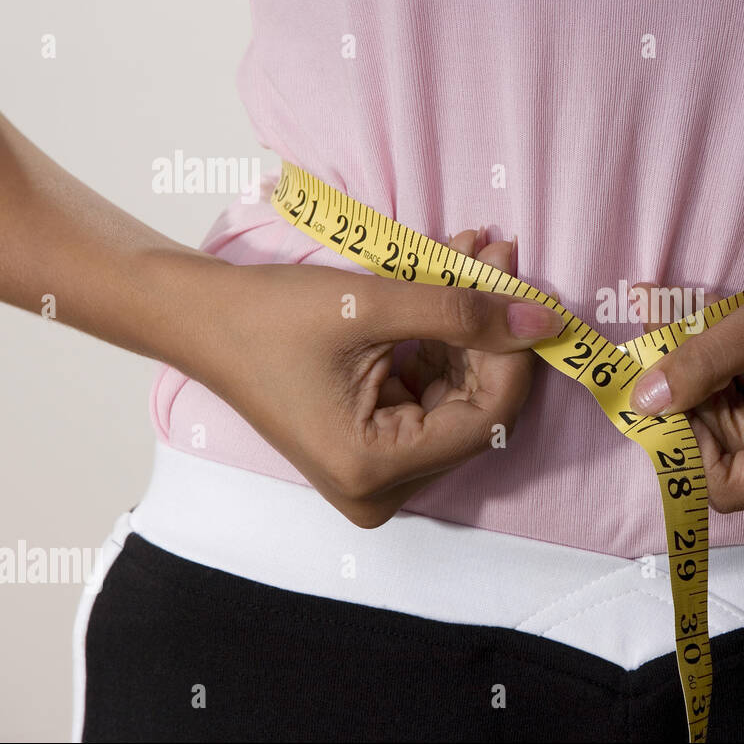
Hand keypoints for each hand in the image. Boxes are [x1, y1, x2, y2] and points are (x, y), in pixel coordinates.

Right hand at [189, 228, 562, 527]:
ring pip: (460, 395)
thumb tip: (544, 321)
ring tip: (473, 254)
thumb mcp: (373, 304)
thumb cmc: (269, 315)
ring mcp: (379, 473)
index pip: (488, 418)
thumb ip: (463, 312)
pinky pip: (433, 392)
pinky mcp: (376, 447)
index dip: (513, 352)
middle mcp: (382, 489)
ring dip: (471, 325)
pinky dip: (444, 339)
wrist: (199, 319)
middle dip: (492, 330)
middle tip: (498, 257)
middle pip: (477, 408)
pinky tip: (449, 281)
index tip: (523, 289)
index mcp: (375, 469)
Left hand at [627, 167, 743, 512]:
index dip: (685, 446)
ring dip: (709, 381)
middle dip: (693, 402)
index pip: (731, 487)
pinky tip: (715, 331)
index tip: (653, 392)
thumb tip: (642, 402)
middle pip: (734, 455)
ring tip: (683, 326)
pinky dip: (735, 371)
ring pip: (742, 427)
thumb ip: (706, 361)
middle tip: (656, 346)